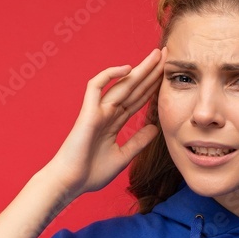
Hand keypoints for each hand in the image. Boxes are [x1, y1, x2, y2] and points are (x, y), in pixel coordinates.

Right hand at [46, 48, 164, 197]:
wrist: (71, 183)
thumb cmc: (91, 173)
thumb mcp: (123, 157)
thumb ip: (138, 142)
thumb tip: (155, 128)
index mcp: (114, 122)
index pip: (137, 99)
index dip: (152, 86)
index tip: (167, 75)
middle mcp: (107, 113)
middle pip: (133, 87)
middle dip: (150, 71)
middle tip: (167, 54)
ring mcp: (97, 111)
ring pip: (121, 84)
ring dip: (139, 69)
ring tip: (156, 55)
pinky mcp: (88, 113)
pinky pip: (96, 87)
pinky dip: (109, 75)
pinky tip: (127, 69)